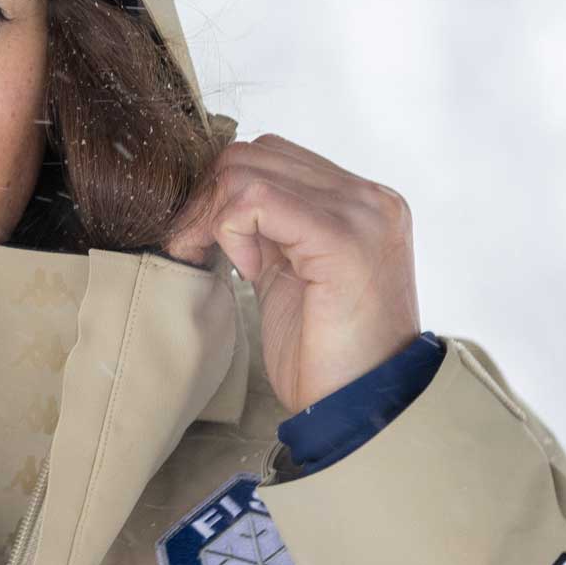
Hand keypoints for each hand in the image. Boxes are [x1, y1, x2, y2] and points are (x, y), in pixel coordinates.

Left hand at [166, 134, 419, 414]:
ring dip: (216, 215)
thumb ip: (272, 232)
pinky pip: (256, 200)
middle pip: (256, 154)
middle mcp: (368, 199)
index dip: (225, 193)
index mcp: (361, 204)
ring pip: (249, 169)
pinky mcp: (342, 238)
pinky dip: (231, 228)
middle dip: (210, 199)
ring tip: (226, 264)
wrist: (365, 410)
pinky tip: (245, 269)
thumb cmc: (329, 357)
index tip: (206, 242)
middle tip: (196, 249)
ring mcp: (361, 214)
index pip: (274, 157)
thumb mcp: (293, 277)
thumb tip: (221, 203)